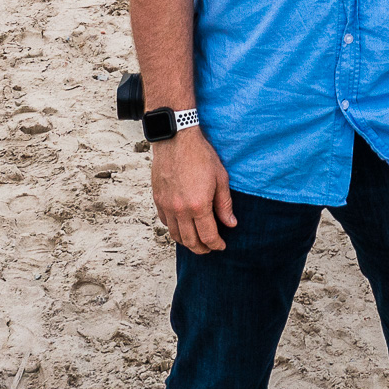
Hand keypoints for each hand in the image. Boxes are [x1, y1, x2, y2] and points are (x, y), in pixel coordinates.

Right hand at [150, 126, 235, 253]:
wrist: (176, 139)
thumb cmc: (200, 155)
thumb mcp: (220, 178)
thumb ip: (224, 204)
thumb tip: (230, 224)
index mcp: (198, 205)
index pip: (208, 236)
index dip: (216, 244)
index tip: (221, 246)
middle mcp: (180, 209)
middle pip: (190, 240)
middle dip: (201, 248)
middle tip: (210, 248)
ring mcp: (166, 205)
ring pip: (175, 234)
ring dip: (186, 242)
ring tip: (196, 241)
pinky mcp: (158, 199)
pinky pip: (165, 222)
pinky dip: (174, 229)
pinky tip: (182, 226)